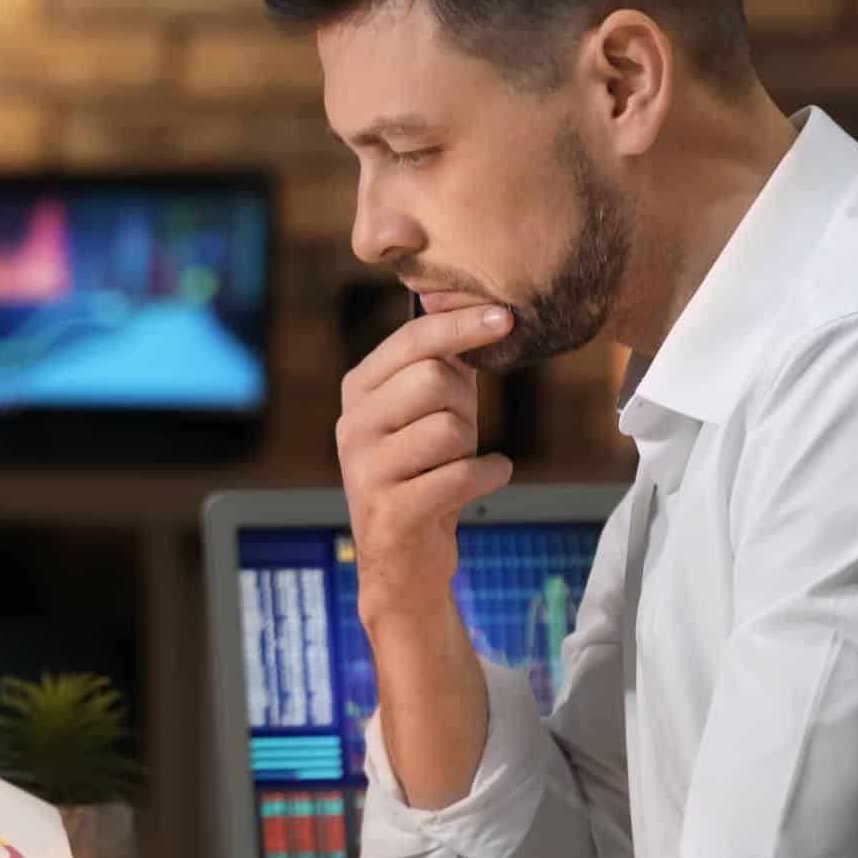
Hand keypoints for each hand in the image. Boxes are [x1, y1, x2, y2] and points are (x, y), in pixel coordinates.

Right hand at [337, 304, 515, 613]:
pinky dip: (487, 477)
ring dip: (470, 447)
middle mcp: (352, 425)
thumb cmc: (426, 472)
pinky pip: (461, 475)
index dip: (460, 325)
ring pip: (448, 428)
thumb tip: (466, 297)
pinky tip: (477, 484)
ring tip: (454, 465)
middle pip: (431, 379)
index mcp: (358, 390)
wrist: (405, 560)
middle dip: (463, 404)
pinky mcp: (390, 511)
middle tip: (456, 433)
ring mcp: (365, 469)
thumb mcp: (431, 409)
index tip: (505, 318)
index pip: (411, 340)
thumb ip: (444, 358)